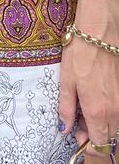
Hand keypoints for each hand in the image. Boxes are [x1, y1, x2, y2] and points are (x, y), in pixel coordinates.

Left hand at [59, 0, 118, 156]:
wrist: (100, 30)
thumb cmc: (80, 52)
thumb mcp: (66, 80)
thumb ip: (66, 107)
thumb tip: (63, 128)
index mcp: (97, 110)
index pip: (98, 144)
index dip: (88, 146)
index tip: (77, 140)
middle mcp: (114, 110)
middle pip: (108, 138)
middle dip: (93, 136)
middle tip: (77, 123)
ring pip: (116, 126)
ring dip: (102, 125)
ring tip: (85, 110)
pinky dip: (109, 113)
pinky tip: (96, 100)